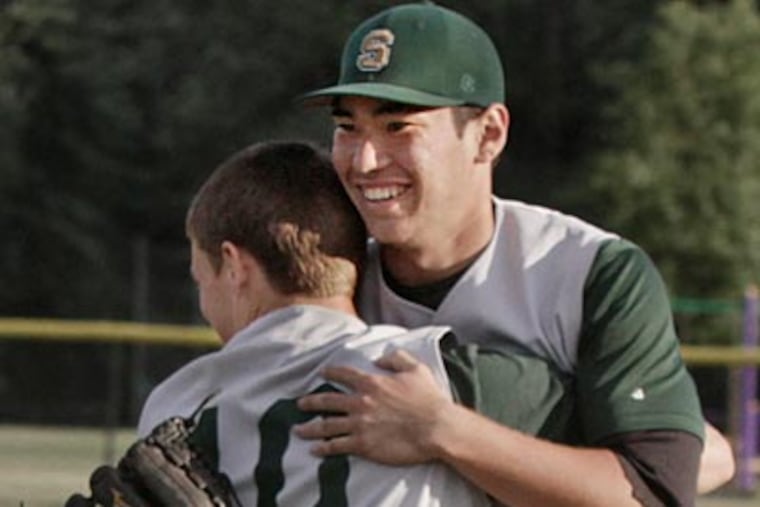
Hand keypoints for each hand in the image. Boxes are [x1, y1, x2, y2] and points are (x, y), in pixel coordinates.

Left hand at [294, 349, 453, 464]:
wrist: (436, 428)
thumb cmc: (429, 399)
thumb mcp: (416, 369)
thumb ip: (396, 358)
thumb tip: (380, 358)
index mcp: (372, 383)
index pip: (344, 374)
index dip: (331, 371)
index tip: (321, 372)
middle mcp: (361, 402)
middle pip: (328, 400)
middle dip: (311, 402)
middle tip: (300, 404)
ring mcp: (360, 424)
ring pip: (327, 425)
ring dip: (310, 427)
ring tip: (298, 430)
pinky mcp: (363, 444)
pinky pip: (337, 446)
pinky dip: (324, 448)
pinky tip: (315, 449)